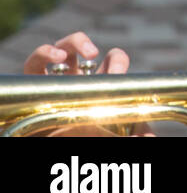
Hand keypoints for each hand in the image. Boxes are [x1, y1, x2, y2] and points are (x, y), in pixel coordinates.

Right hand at [22, 31, 154, 135]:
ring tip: (71, 53)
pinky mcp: (33, 87)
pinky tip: (55, 57)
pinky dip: (43, 54)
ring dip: (69, 43)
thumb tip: (149, 136)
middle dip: (85, 43)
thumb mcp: (118, 133)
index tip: (117, 74)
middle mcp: (76, 78)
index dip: (116, 59)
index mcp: (99, 83)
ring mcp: (55, 80)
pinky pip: (32, 64)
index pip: (112, 59)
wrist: (60, 149)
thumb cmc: (91, 139)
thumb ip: (137, 131)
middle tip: (93, 53)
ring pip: (60, 48)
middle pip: (81, 47)